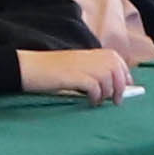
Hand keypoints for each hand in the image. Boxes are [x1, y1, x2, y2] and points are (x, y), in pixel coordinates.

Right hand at [17, 44, 134, 104]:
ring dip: (108, 93)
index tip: (126, 87)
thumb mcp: (74, 66)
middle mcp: (88, 56)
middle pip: (116, 69)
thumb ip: (91, 71)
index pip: (116, 61)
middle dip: (120, 86)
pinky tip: (91, 102)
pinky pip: (95, 86)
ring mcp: (81, 65)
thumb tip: (112, 87)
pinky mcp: (74, 75)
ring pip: (108, 78)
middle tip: (117, 100)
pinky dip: (96, 96)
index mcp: (89, 52)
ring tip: (100, 101)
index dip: (124, 75)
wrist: (28, 67)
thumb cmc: (49, 70)